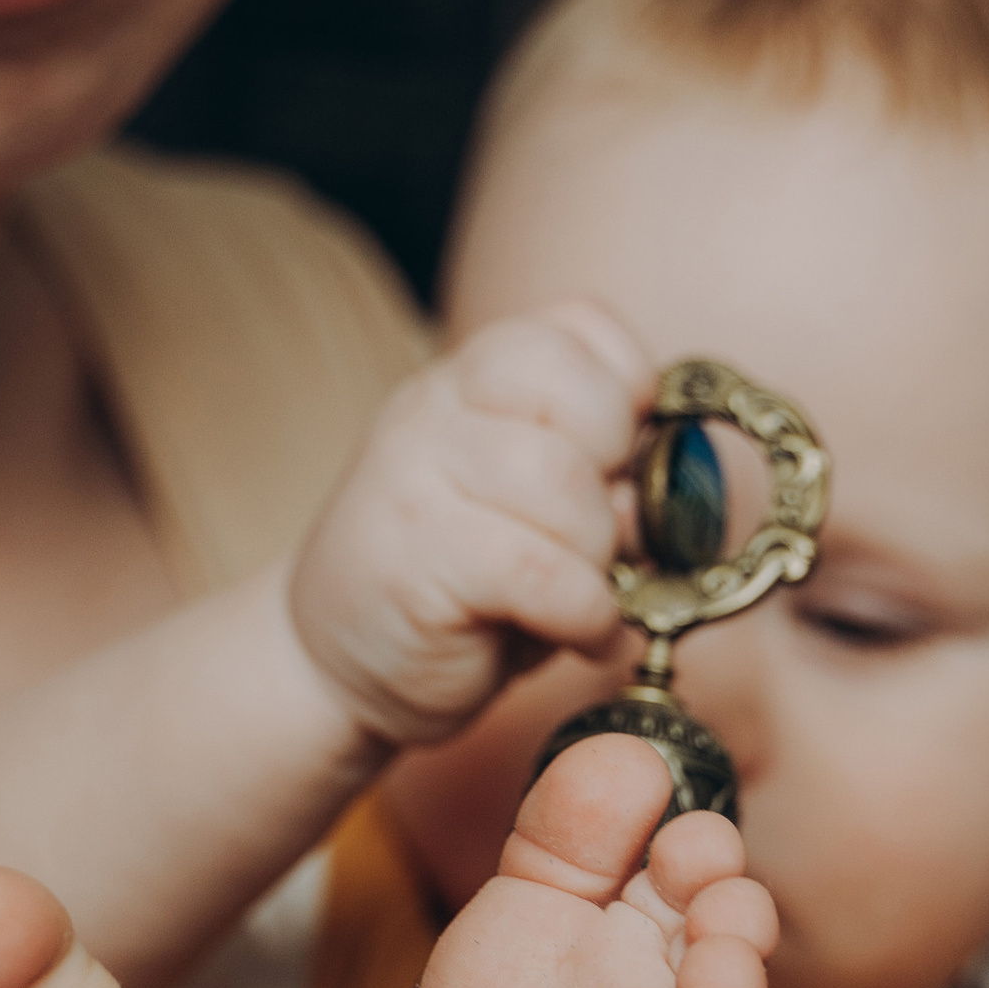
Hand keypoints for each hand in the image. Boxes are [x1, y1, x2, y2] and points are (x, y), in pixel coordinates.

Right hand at [286, 303, 646, 748]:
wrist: (327, 661)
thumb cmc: (452, 588)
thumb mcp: (529, 514)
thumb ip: (598, 486)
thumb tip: (661, 497)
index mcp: (468, 380)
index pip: (578, 326)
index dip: (630, 392)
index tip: (625, 461)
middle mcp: (434, 410)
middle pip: (577, 396)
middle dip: (619, 475)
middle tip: (603, 535)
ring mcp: (412, 477)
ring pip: (560, 482)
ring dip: (599, 554)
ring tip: (585, 595)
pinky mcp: (413, 560)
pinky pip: (538, 570)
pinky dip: (584, 611)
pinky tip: (577, 633)